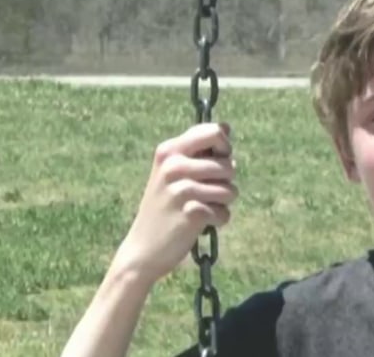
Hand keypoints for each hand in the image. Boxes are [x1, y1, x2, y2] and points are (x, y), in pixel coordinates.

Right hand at [111, 122, 237, 285]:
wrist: (143, 248)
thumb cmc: (165, 206)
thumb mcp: (174, 172)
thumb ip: (200, 150)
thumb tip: (226, 126)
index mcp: (169, 150)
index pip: (215, 132)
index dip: (224, 147)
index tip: (216, 161)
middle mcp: (173, 166)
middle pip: (229, 164)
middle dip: (226, 182)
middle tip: (203, 193)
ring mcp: (181, 190)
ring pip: (231, 190)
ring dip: (222, 203)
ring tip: (200, 208)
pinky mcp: (192, 213)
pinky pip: (225, 212)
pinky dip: (218, 220)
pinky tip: (198, 224)